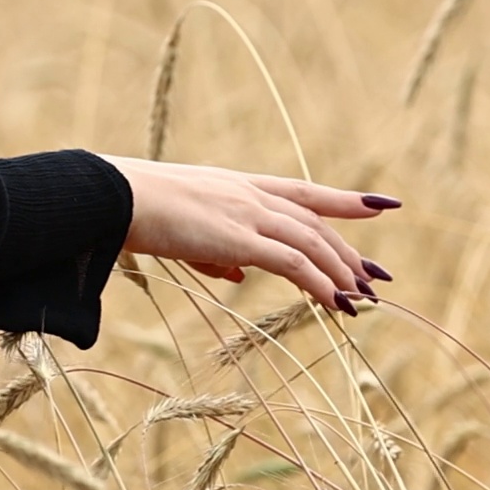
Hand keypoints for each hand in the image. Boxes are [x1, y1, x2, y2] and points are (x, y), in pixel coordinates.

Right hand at [95, 155, 397, 315]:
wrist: (110, 197)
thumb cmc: (133, 211)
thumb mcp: (184, 230)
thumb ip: (216, 252)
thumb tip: (237, 276)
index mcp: (239, 186)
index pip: (304, 192)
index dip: (344, 200)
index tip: (379, 206)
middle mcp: (251, 195)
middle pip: (316, 222)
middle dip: (350, 251)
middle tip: (375, 278)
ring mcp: (247, 214)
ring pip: (312, 243)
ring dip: (341, 273)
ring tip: (361, 300)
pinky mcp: (239, 239)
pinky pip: (293, 264)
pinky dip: (320, 284)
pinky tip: (337, 303)